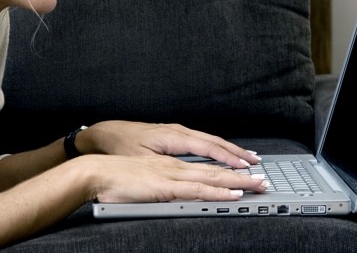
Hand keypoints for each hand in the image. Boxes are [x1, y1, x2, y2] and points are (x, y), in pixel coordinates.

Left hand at [76, 121, 261, 168]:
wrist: (102, 134)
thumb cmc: (119, 146)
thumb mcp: (141, 159)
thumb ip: (164, 166)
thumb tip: (185, 174)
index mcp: (172, 136)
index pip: (208, 147)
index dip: (228, 158)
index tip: (245, 167)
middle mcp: (177, 131)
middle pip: (214, 142)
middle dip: (237, 153)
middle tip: (257, 164)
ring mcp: (175, 131)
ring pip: (209, 140)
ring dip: (229, 150)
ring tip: (248, 158)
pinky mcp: (172, 135)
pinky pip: (201, 141)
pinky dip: (216, 147)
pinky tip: (223, 153)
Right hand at [79, 154, 266, 202]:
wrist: (94, 171)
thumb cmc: (113, 176)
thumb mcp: (142, 178)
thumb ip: (159, 183)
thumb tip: (173, 190)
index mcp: (169, 163)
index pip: (205, 164)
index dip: (227, 167)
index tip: (245, 171)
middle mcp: (174, 165)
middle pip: (214, 167)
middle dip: (241, 173)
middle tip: (263, 178)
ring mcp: (171, 174)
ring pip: (211, 176)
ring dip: (237, 181)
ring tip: (257, 184)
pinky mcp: (165, 187)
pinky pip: (197, 189)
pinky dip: (217, 190)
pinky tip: (231, 193)